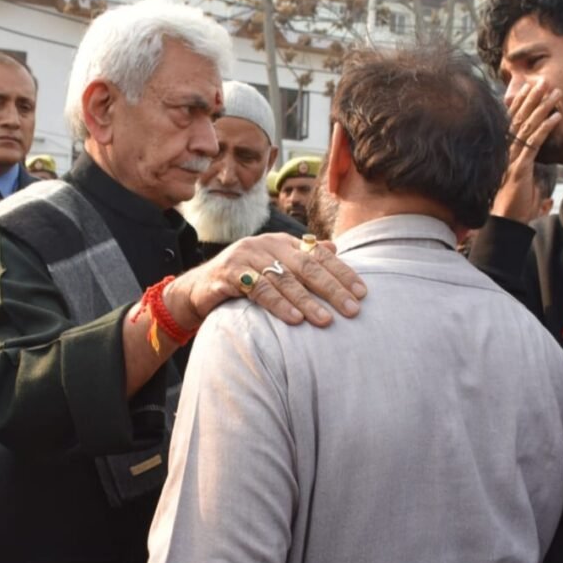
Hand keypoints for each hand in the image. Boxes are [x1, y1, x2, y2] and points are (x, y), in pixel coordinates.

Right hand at [168, 232, 367, 327]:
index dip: (342, 273)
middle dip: (332, 289)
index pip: (318, 255)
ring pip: (284, 280)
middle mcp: (266, 245)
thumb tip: (334, 246)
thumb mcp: (276, 266)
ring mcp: (246, 257)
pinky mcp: (229, 274)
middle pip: (306, 266)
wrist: (200, 288)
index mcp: (282, 241)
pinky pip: (258, 289)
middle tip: (352, 309)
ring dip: (307, 301)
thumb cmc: (245, 279)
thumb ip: (304, 257)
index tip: (362, 293)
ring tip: (326, 320)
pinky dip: (278, 305)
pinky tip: (295, 320)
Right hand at [492, 80, 561, 222]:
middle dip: (531, 99)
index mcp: (505, 153)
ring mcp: (512, 159)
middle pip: (519, 120)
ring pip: (527, 127)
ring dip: (542, 109)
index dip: (519, 105)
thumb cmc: (514, 209)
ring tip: (555, 94)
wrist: (506, 224)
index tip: (527, 88)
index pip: (511, 123)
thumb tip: (549, 198)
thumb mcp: (526, 194)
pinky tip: (556, 117)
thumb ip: (536, 189)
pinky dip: (545, 129)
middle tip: (543, 82)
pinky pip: (534, 143)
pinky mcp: (520, 167)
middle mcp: (506, 152)